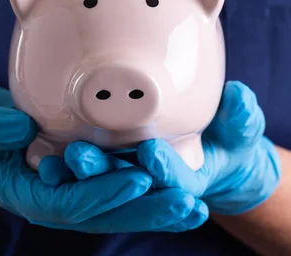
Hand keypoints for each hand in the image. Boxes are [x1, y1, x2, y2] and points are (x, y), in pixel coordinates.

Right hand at [0, 73, 200, 231]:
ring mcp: (60, 183)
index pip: (65, 202)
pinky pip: (110, 181)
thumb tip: (20, 129)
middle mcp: (45, 192)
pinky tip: (172, 179)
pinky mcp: (71, 167)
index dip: (102, 195)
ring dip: (152, 204)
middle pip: (99, 211)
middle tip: (188, 205)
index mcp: (19, 188)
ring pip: (111, 202)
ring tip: (194, 203)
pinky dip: (141, 183)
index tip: (138, 184)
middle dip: (143, 210)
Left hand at [55, 81, 280, 215]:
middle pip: (128, 194)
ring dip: (80, 178)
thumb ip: (242, 116)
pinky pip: (84, 183)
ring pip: (100, 192)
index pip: (175, 187)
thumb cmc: (231, 139)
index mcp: (186, 185)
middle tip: (82, 156)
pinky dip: (68, 173)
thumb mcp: (241, 128)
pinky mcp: (108, 178)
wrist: (217, 152)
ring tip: (62, 157)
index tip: (151, 151)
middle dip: (105, 178)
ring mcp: (128, 188)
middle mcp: (154, 193)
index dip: (165, 172)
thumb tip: (240, 96)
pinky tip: (48, 157)